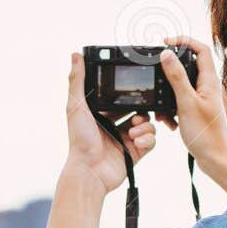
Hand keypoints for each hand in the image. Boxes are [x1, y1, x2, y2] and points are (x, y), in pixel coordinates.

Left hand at [63, 52, 155, 194]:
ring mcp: (126, 139)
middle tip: (138, 112)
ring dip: (145, 125)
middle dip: (142, 109)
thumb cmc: (79, 141)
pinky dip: (147, 139)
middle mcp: (114, 125)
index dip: (127, 93)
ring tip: (134, 130)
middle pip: (137, 109)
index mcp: (101, 114)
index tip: (134, 87)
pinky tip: (136, 141)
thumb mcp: (76, 106)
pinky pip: (151, 140)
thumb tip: (75, 54)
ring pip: (147, 124)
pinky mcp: (136, 152)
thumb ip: (77, 80)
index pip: (119, 97)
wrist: (90, 172)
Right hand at [158, 36, 226, 197]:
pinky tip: (168, 121)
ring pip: (181, 85)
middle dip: (170, 69)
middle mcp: (207, 87)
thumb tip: (167, 54)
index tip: (165, 42)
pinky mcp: (196, 112)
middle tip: (156, 72)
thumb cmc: (206, 135)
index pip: (201, 49)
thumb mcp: (186, 103)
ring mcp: (202, 100)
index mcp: (209, 81)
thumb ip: (176, 77)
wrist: (215, 160)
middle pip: (189, 65)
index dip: (184, 41)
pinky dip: (171, 109)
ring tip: (162, 108)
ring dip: (168, 92)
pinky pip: (180, 102)